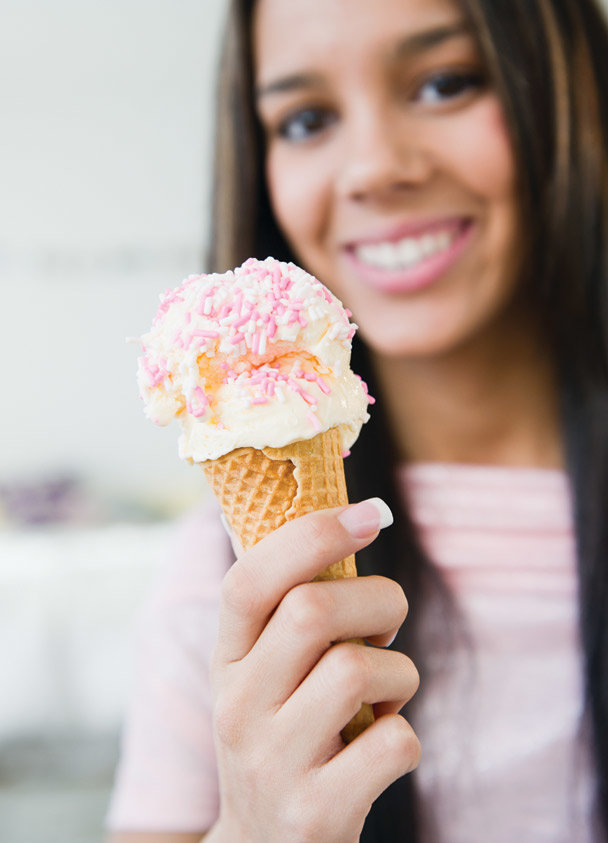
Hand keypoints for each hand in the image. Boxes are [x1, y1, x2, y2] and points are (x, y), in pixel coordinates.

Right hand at [207, 499, 419, 842]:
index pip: (249, 579)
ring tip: (384, 698)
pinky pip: (395, 742)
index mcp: (227, 659)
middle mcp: (238, 706)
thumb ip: (292, 611)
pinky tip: (380, 747)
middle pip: (313, 610)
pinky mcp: (316, 813)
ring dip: (399, 674)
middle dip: (378, 598)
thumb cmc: (285, 734)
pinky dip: (406, 735)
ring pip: (360, 670)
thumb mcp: (267, 673)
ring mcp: (272, 763)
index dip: (311, 535)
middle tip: (388, 621)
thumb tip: (354, 517)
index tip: (368, 513)